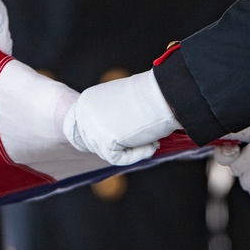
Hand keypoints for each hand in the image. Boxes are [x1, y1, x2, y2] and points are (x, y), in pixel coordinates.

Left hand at [63, 69, 178, 164]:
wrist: (165, 91)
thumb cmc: (152, 95)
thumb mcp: (125, 104)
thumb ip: (115, 119)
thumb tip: (117, 141)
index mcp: (88, 99)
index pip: (92, 129)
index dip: (113, 137)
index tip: (131, 138)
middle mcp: (85, 112)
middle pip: (98, 143)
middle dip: (122, 146)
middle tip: (148, 141)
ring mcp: (92, 125)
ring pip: (108, 152)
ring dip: (133, 150)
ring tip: (154, 141)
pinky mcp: (103, 139)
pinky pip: (118, 158)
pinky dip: (137, 155)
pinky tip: (152, 145)